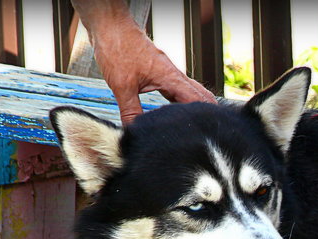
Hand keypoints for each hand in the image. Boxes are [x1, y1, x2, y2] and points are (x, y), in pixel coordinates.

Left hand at [73, 0, 215, 125]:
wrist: (110, 27)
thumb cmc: (117, 49)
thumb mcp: (122, 86)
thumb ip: (131, 111)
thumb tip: (134, 132)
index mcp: (171, 78)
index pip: (196, 101)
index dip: (203, 117)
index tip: (207, 132)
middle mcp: (174, 75)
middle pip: (200, 96)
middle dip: (206, 113)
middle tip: (208, 132)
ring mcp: (168, 72)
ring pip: (190, 92)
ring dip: (194, 107)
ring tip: (195, 126)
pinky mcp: (161, 71)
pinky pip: (178, 88)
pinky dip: (181, 100)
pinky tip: (176, 110)